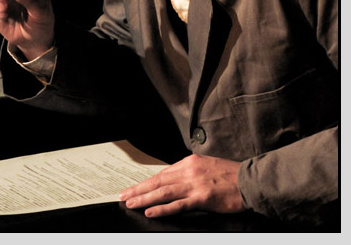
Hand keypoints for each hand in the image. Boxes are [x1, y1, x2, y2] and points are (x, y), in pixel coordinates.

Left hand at [119, 154, 243, 217]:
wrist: (250, 180)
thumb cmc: (231, 175)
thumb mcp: (206, 166)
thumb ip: (189, 171)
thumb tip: (172, 179)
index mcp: (189, 162)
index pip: (162, 173)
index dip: (146, 182)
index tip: (134, 187)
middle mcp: (188, 171)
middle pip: (158, 181)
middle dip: (138, 189)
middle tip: (123, 195)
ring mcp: (194, 185)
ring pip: (163, 192)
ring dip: (144, 198)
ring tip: (131, 203)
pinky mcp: (202, 198)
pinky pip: (177, 205)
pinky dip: (162, 208)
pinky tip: (150, 211)